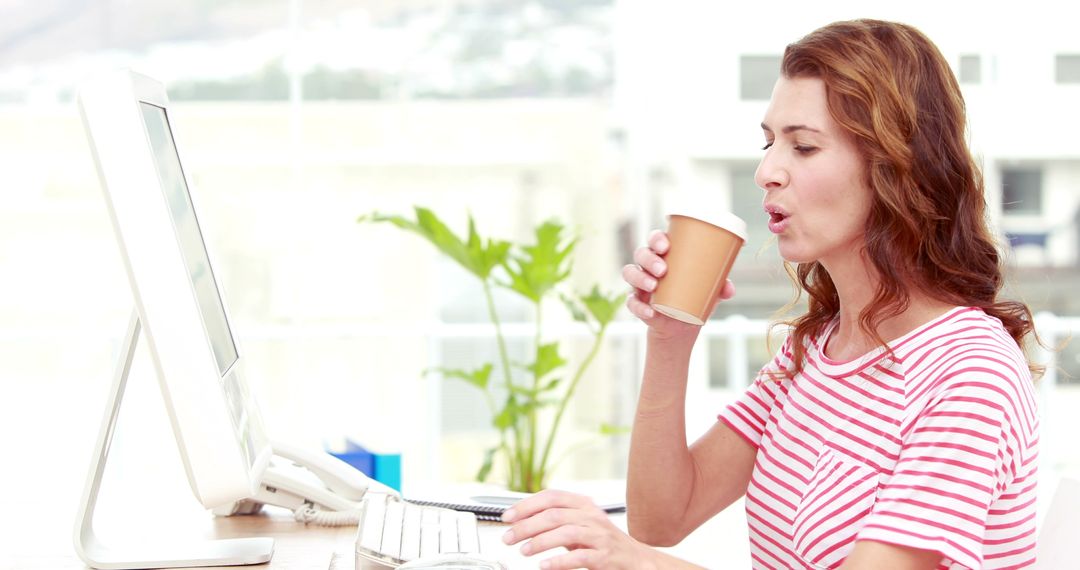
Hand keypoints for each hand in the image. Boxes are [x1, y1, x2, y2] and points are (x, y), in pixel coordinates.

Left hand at [501, 490, 653, 569]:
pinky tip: (544, 565)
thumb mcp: (581, 525)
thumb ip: (557, 520)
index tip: (508, 516)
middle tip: (508, 537)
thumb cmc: (604, 543)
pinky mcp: (605, 556)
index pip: (551, 497)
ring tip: (524, 550)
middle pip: (554, 514)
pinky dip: (559, 561)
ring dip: (540, 541)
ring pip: (566, 532)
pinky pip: (579, 556)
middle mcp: (592, 517)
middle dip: (526, 526)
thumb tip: (523, 520)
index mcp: (584, 505)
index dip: (526, 505)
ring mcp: (600, 536)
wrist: (637, 561)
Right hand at [621, 230, 735, 337]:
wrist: (682, 326)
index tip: (665, 245)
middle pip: (641, 253)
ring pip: (630, 273)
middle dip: (649, 259)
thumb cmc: (694, 297)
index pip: (655, 239)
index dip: (656, 238)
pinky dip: (638, 307)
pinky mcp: (637, 303)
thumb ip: (720, 286)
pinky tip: (649, 312)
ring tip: (654, 286)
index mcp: (665, 255)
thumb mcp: (709, 291)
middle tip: (663, 269)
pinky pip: (631, 302)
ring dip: (640, 278)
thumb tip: (729, 288)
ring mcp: (640, 284)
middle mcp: (648, 266)